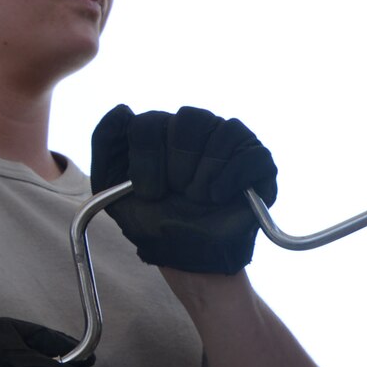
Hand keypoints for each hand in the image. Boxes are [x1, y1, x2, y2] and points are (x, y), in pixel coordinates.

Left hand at [91, 105, 277, 273]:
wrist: (187, 256)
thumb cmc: (151, 221)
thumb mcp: (112, 186)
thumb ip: (107, 143)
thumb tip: (123, 109)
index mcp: (164, 129)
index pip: (151, 122)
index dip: (147, 159)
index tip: (149, 192)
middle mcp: (199, 129)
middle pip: (190, 119)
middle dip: (179, 166)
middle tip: (179, 193)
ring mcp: (231, 143)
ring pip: (225, 131)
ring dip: (206, 174)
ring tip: (200, 199)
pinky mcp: (260, 164)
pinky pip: (253, 154)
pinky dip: (233, 177)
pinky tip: (219, 197)